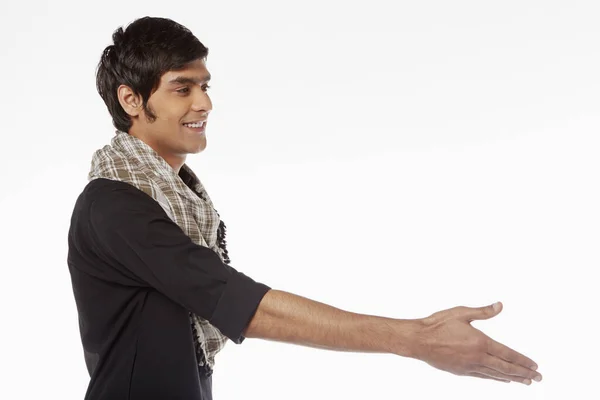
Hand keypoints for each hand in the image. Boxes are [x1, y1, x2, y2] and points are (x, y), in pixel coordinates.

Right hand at [412, 302, 541, 384]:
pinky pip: (483, 377)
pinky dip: (495, 379)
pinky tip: (501, 379)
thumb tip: (500, 306)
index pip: (508, 355)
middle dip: (524, 373)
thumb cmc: (437, 324)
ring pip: (496, 375)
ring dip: (512, 378)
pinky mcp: (461, 371)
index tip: (535, 366)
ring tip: (525, 381)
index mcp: (480, 342)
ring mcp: (469, 367)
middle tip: (538, 378)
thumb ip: (482, 312)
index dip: (523, 361)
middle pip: (506, 368)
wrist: (418, 340)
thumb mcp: (461, 313)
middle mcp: (477, 357)